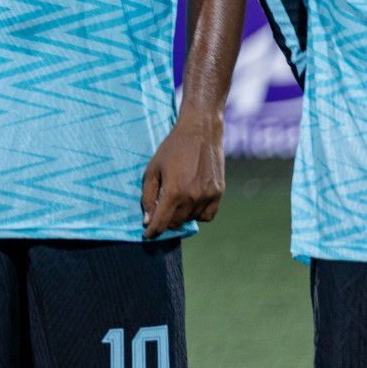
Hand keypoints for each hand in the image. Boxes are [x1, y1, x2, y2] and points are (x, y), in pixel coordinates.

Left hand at [141, 115, 224, 238]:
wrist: (200, 132)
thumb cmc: (172, 148)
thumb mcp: (152, 169)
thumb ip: (148, 196)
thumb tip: (148, 220)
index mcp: (174, 192)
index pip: (161, 223)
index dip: (152, 232)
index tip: (147, 235)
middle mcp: (193, 198)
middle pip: (175, 223)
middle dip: (164, 221)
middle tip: (159, 212)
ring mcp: (208, 196)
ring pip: (191, 220)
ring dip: (180, 216)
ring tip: (175, 199)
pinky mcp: (219, 193)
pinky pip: (207, 216)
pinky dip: (198, 214)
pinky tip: (191, 203)